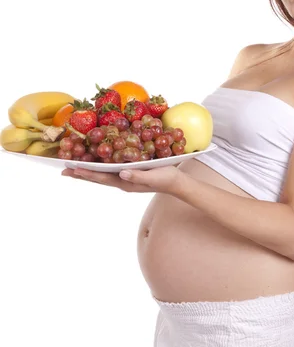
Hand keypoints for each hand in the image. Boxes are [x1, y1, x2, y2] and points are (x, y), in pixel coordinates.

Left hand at [61, 165, 181, 193]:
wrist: (177, 183)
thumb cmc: (166, 178)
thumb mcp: (153, 177)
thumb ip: (138, 177)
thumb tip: (121, 173)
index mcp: (126, 183)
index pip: (102, 178)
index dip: (87, 173)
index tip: (73, 168)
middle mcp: (122, 181)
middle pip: (98, 178)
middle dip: (81, 174)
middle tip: (64, 170)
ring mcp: (125, 179)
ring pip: (102, 175)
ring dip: (87, 171)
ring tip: (73, 168)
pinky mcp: (129, 173)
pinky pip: (110, 171)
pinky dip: (99, 167)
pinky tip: (95, 163)